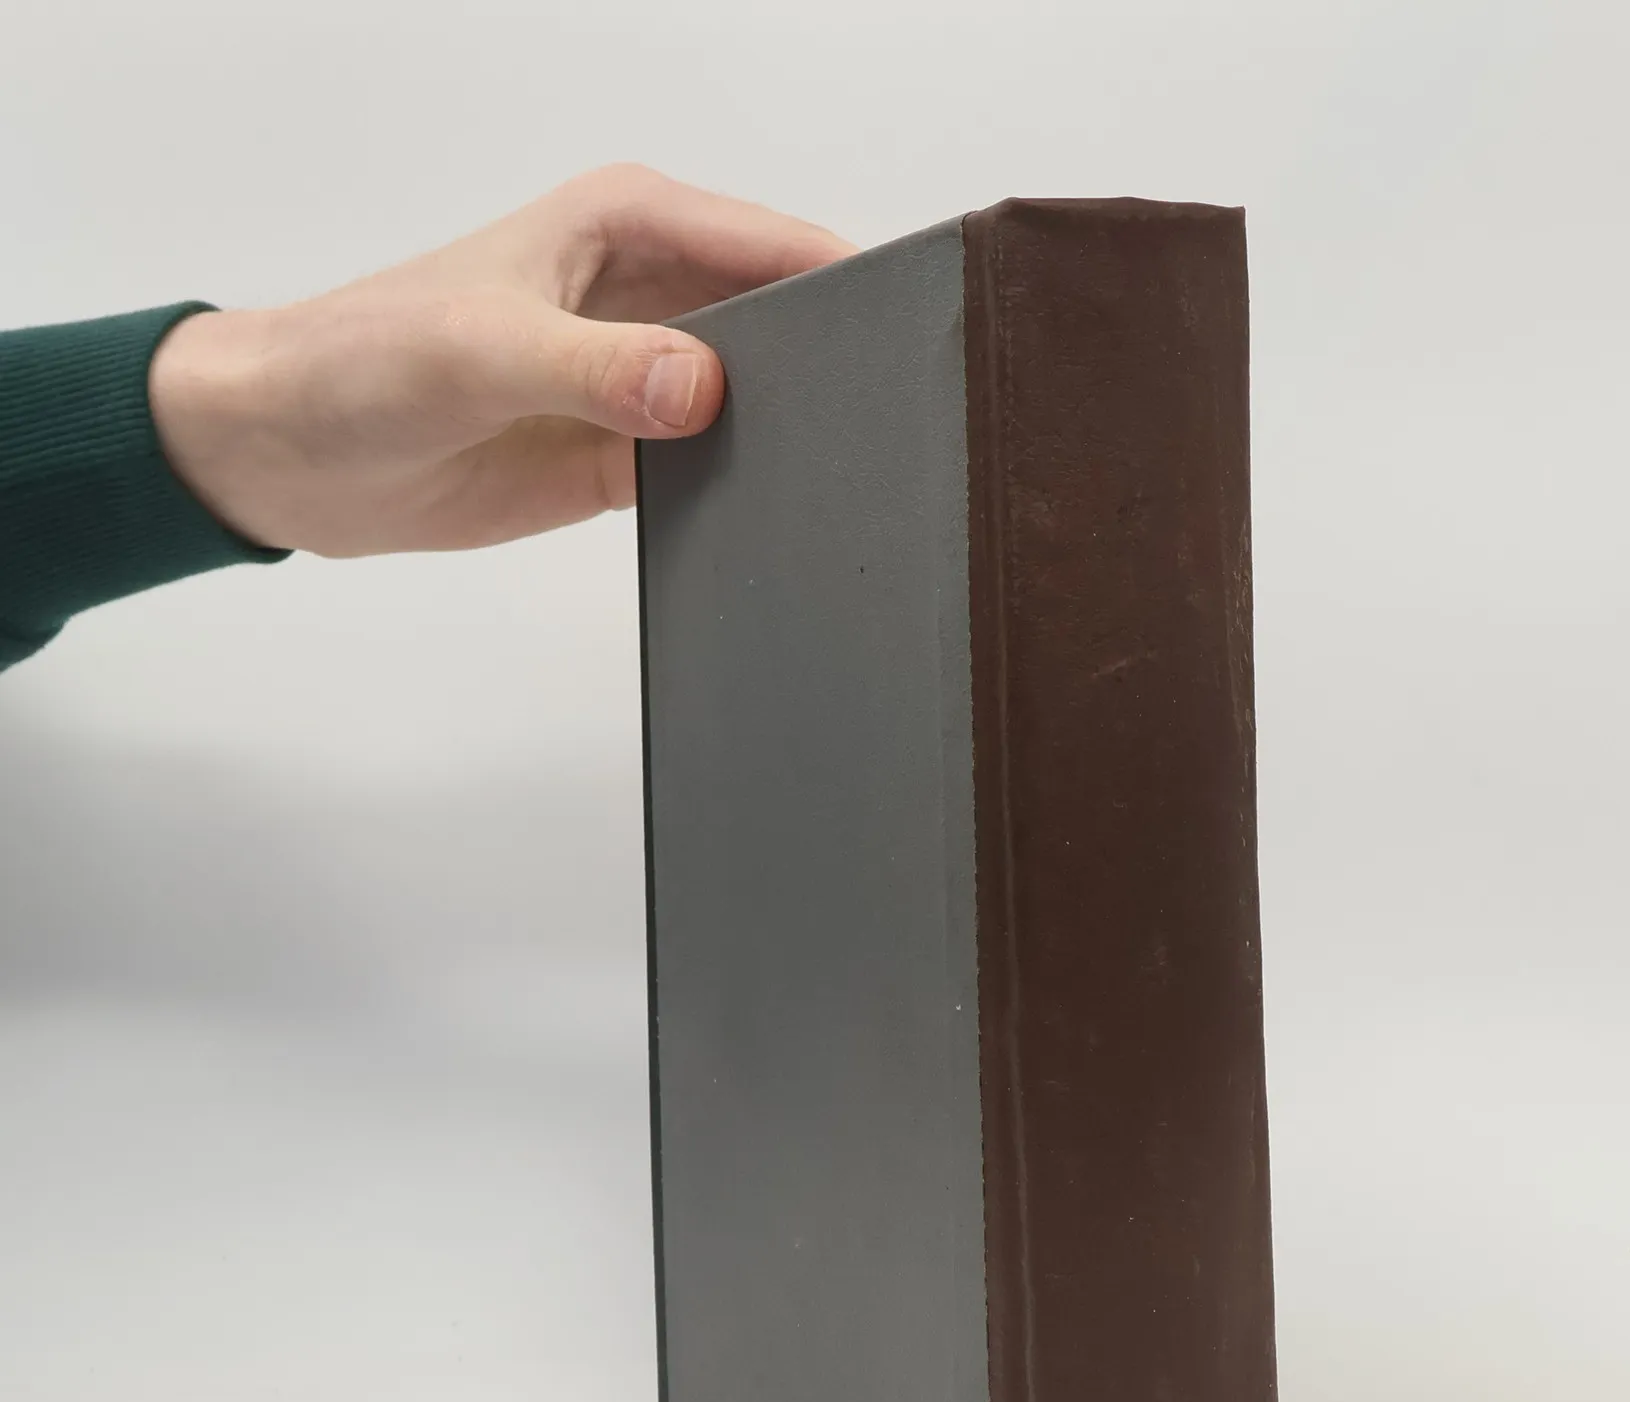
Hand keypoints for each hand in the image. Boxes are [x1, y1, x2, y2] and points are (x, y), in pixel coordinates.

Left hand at [148, 165, 854, 557]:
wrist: (291, 453)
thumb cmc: (361, 361)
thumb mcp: (479, 352)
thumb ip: (594, 367)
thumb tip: (705, 389)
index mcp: (633, 226)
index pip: (780, 244)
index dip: (852, 283)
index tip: (910, 342)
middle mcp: (656, 295)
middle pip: (792, 321)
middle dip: (842, 366)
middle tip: (896, 428)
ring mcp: (650, 379)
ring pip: (766, 401)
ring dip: (802, 436)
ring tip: (860, 482)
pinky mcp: (633, 455)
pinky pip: (721, 469)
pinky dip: (753, 490)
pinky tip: (789, 520)